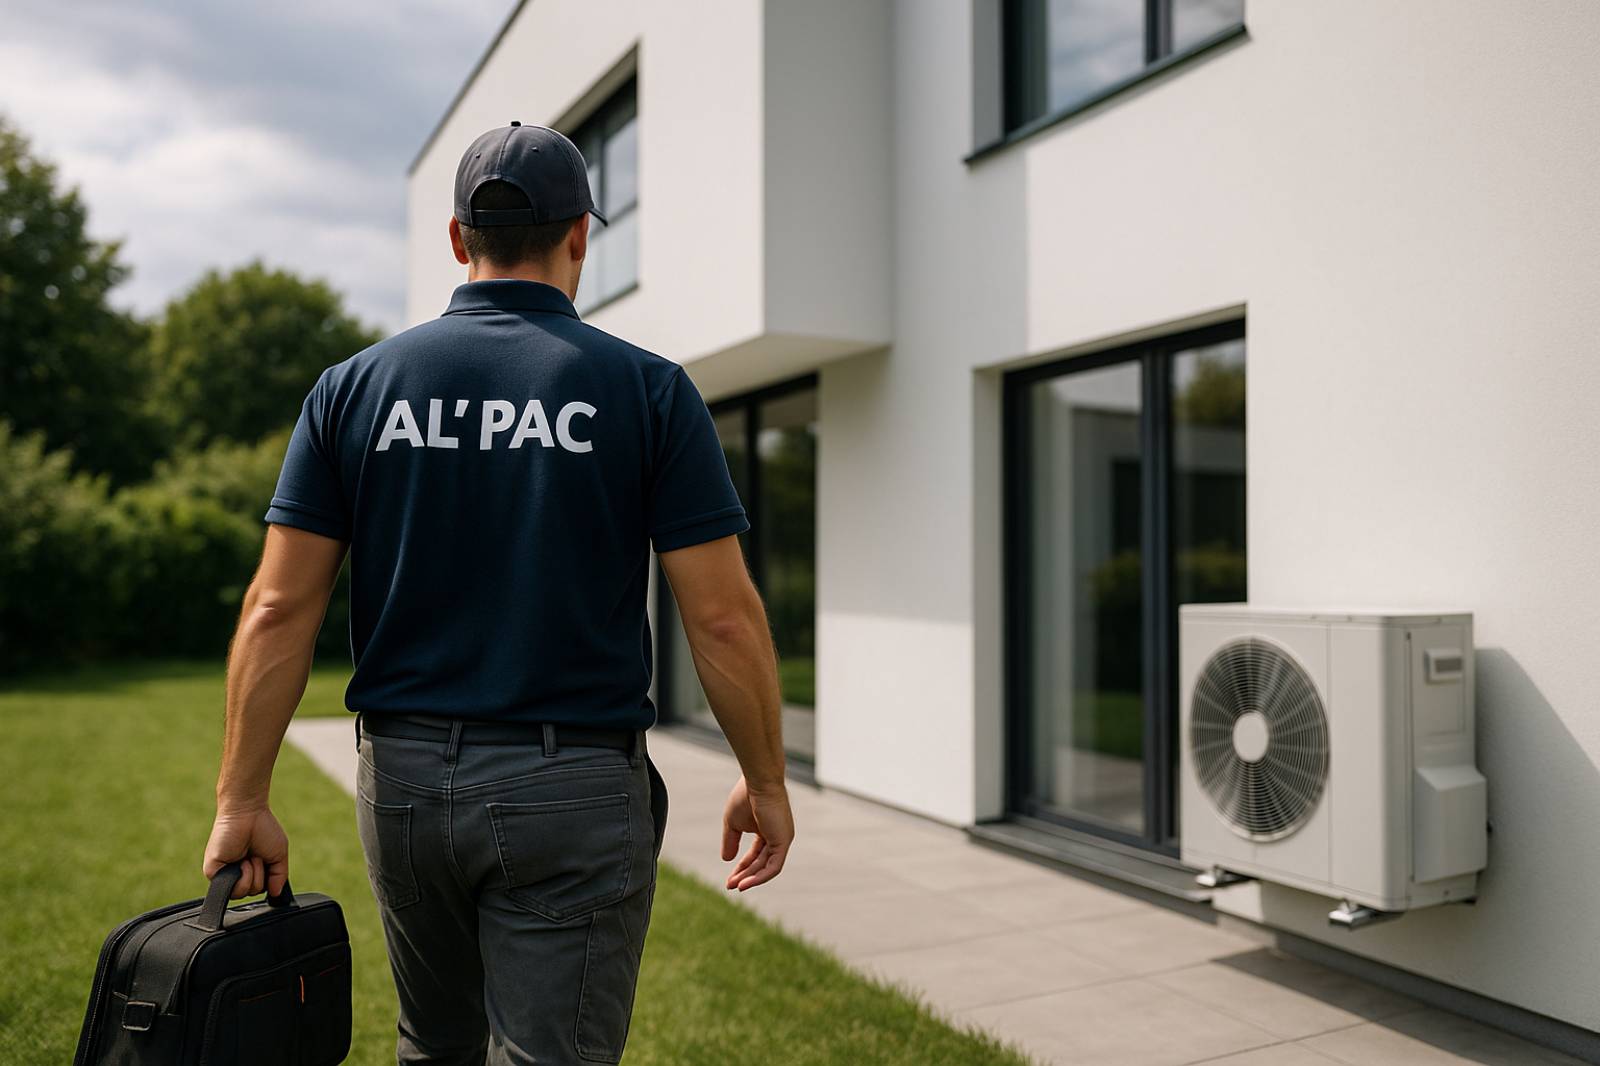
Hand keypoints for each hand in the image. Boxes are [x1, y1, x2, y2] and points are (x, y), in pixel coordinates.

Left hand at [203, 806, 288, 898]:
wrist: (248, 814)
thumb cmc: (264, 829)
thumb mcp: (279, 855)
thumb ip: (279, 877)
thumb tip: (275, 894)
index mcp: (250, 869)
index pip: (258, 889)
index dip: (266, 880)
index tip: (267, 863)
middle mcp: (235, 873)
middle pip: (250, 892)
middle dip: (260, 876)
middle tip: (257, 856)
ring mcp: (223, 873)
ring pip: (240, 893)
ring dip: (252, 875)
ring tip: (249, 857)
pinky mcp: (213, 871)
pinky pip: (228, 889)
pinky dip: (241, 876)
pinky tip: (241, 861)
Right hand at [721, 776, 794, 891]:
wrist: (757, 782)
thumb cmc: (745, 797)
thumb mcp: (732, 823)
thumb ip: (730, 841)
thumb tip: (726, 860)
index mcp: (766, 830)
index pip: (755, 855)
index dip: (742, 867)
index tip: (729, 879)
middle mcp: (777, 836)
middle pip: (760, 862)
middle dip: (745, 875)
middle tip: (730, 885)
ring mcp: (782, 839)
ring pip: (767, 867)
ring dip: (752, 878)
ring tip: (737, 887)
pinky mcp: (784, 841)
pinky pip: (774, 866)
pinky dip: (761, 876)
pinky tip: (746, 883)